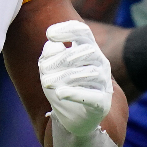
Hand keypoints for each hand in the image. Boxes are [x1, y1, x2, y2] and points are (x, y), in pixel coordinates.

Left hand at [39, 20, 113, 135]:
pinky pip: (92, 96)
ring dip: (65, 76)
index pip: (83, 32)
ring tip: (46, 82)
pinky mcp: (102, 103)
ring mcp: (103, 83)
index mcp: (88, 50)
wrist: (73, 116)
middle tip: (42, 68)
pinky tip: (60, 93)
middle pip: (88, 51)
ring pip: (91, 73)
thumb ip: (50, 54)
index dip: (68, 29)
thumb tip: (51, 45)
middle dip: (63, 58)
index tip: (49, 34)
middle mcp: (100, 63)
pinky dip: (75, 93)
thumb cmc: (62, 85)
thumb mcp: (50, 68)